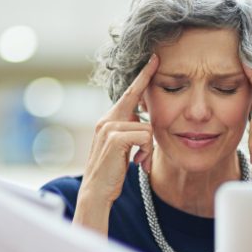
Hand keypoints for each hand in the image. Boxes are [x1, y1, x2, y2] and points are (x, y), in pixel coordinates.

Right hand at [78, 54, 158, 206]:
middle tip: (149, 113)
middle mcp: (106, 119)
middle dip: (147, 110)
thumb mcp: (121, 148)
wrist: (96, 192)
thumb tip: (142, 121)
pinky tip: (137, 163)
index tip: (155, 59)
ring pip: (147, 127)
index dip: (143, 76)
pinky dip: (146, 151)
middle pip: (138, 102)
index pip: (129, 93)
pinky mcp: (115, 137)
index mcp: (108, 120)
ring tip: (139, 162)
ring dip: (148, 148)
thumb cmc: (111, 172)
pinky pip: (145, 136)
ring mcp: (109, 127)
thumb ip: (129, 130)